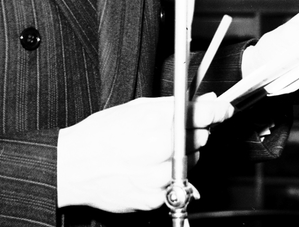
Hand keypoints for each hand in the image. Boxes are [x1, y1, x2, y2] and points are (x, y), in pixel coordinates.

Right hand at [57, 92, 232, 211]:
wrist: (75, 166)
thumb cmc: (101, 135)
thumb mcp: (139, 107)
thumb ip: (176, 104)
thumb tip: (206, 100)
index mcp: (161, 123)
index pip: (206, 115)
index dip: (218, 111)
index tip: (223, 110)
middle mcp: (164, 151)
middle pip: (201, 139)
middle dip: (192, 133)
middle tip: (170, 131)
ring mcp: (161, 177)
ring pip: (191, 163)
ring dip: (181, 156)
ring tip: (153, 151)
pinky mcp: (156, 198)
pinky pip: (176, 185)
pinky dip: (168, 178)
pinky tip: (148, 169)